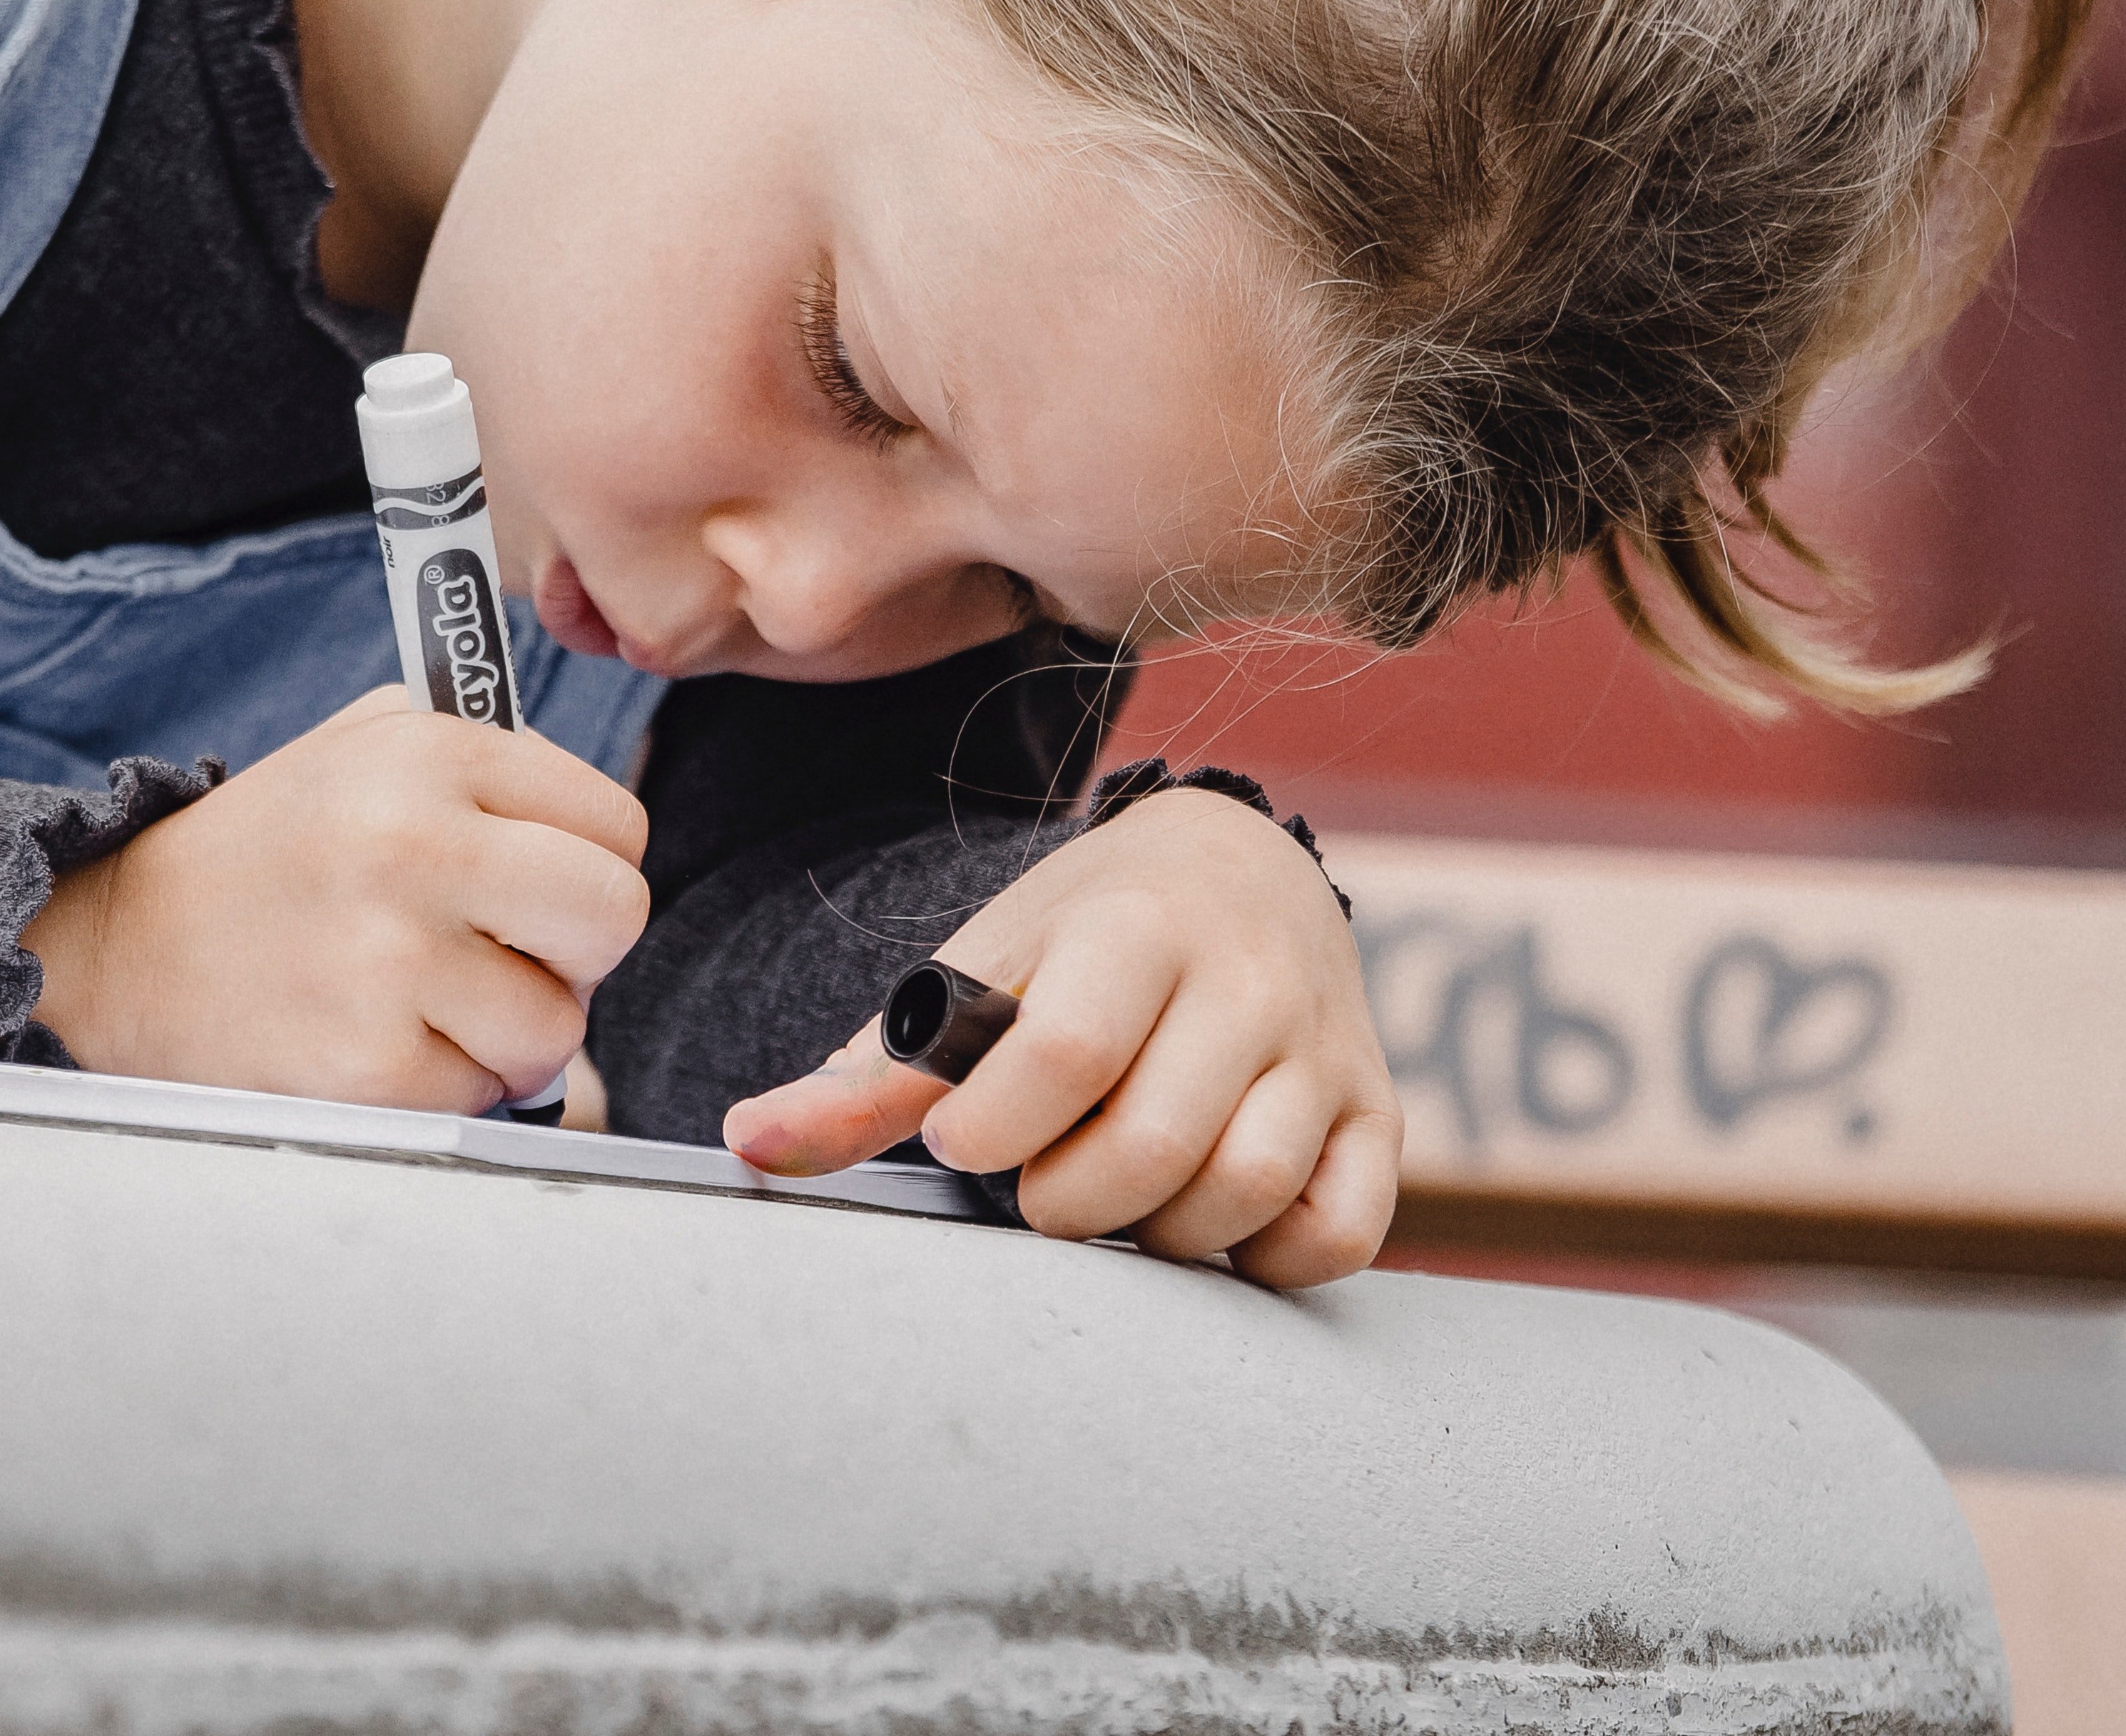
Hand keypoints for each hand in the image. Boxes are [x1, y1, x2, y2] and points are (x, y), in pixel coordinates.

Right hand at [20, 688, 650, 1112]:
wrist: (116, 943)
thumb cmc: (267, 852)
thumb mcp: (362, 748)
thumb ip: (486, 758)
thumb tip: (600, 823)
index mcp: (428, 753)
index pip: (615, 824)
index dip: (587, 866)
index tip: (534, 888)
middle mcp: (411, 843)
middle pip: (614, 915)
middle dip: (576, 951)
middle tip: (511, 955)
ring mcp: (387, 961)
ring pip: (559, 1027)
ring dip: (508, 1033)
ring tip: (424, 1002)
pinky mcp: (364, 1069)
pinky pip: (483, 1096)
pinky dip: (446, 1086)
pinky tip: (377, 1044)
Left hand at [719, 789, 1400, 1285]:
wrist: (1240, 871)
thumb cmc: (1085, 935)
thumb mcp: (982, 967)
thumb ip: (872, 1073)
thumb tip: (747, 1145)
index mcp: (1136, 926)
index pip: (1067, 1048)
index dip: (996, 1126)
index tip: (968, 1140)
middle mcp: (1247, 980)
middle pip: (1156, 1140)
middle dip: (1068, 1198)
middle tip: (1040, 1185)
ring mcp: (1324, 1049)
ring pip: (1247, 1189)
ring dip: (1160, 1231)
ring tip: (1117, 1194)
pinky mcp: (1378, 1112)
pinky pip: (1340, 1228)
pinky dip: (1270, 1255)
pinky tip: (1208, 1220)